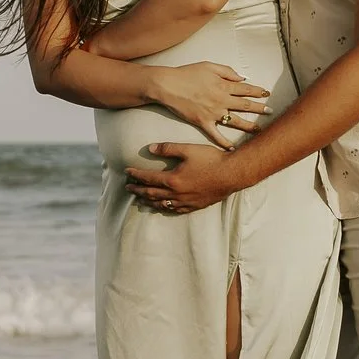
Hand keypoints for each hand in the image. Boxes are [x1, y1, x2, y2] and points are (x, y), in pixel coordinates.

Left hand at [126, 142, 243, 214]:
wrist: (232, 174)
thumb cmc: (211, 159)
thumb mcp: (188, 149)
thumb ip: (168, 149)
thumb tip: (150, 148)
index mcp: (172, 179)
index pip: (148, 178)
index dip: (136, 175)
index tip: (127, 172)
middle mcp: (176, 193)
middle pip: (151, 193)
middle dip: (138, 190)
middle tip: (128, 188)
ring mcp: (185, 202)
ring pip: (162, 204)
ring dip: (149, 201)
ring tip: (141, 199)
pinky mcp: (194, 206)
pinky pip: (175, 210)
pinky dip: (165, 207)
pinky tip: (163, 206)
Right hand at [143, 63, 267, 145]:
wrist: (168, 86)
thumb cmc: (187, 73)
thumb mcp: (209, 66)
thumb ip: (227, 71)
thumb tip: (242, 77)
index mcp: (224, 85)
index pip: (246, 89)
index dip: (257, 91)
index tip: (266, 94)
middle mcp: (221, 100)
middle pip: (245, 106)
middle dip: (259, 108)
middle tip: (270, 111)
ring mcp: (213, 113)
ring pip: (235, 121)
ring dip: (249, 126)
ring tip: (259, 129)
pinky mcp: (203, 122)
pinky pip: (216, 135)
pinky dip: (225, 142)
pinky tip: (233, 148)